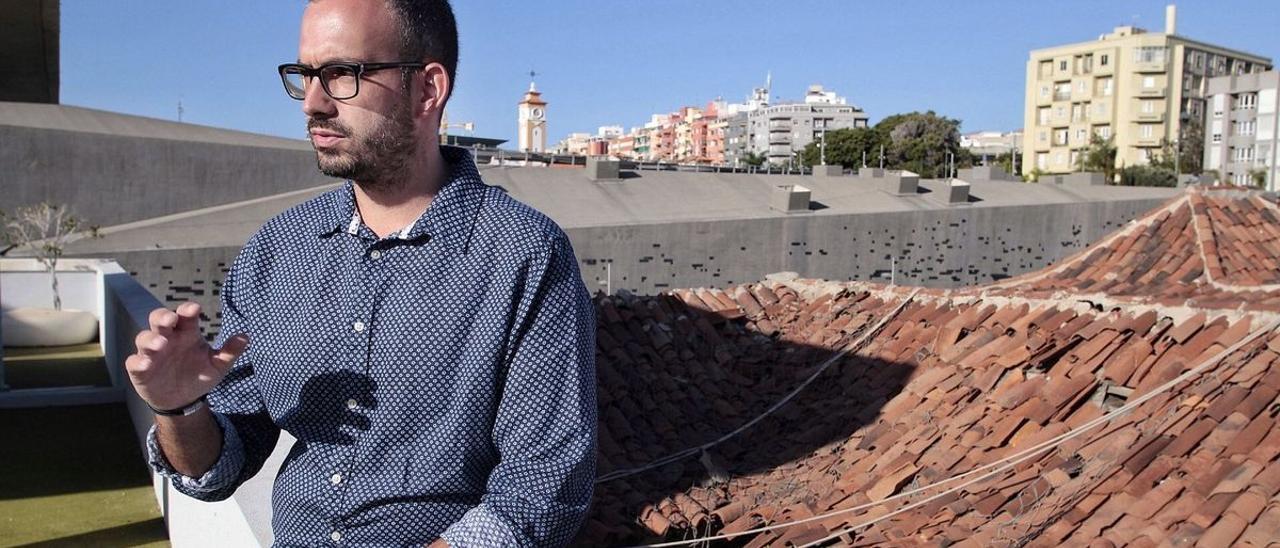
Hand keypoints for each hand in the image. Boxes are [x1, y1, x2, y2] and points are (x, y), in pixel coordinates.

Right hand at [125, 301, 247, 410]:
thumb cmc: (199, 375)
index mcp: (187, 333)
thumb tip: (246, 336)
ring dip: (150, 339)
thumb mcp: (218, 365)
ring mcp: (152, 353)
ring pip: (144, 338)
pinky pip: (134, 362)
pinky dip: (138, 361)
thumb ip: (230, 351)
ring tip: (160, 345)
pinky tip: (146, 364)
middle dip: (162, 317)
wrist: (183, 400)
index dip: (187, 310)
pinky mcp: (140, 369)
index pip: (185, 315)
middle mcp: (167, 338)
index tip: (194, 309)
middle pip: (158, 319)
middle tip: (170, 320)